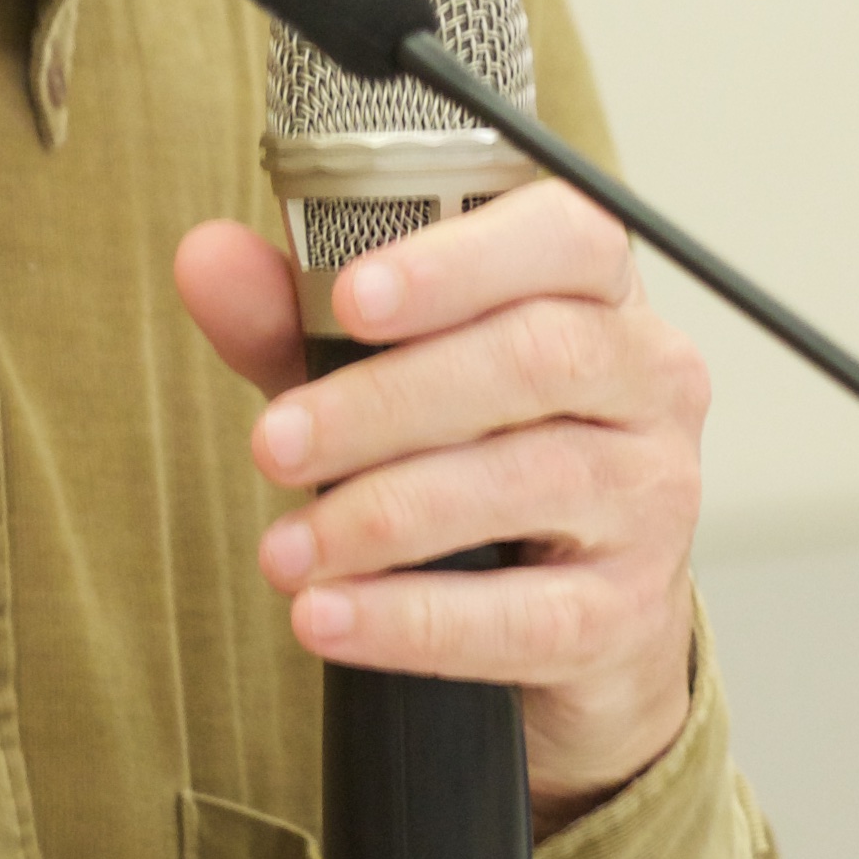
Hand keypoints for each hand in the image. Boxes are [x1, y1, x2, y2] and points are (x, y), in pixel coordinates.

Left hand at [173, 183, 707, 825]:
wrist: (571, 623)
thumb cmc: (475, 453)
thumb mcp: (380, 371)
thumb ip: (294, 315)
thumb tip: (205, 260)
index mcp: (597, 291)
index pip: (565, 236)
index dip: (457, 262)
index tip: (350, 298)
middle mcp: (649, 379)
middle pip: (533, 358)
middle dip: (384, 401)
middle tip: (273, 444)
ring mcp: (652, 497)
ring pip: (528, 480)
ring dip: (383, 515)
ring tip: (283, 547)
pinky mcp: (629, 615)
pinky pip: (525, 617)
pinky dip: (411, 619)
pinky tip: (327, 615)